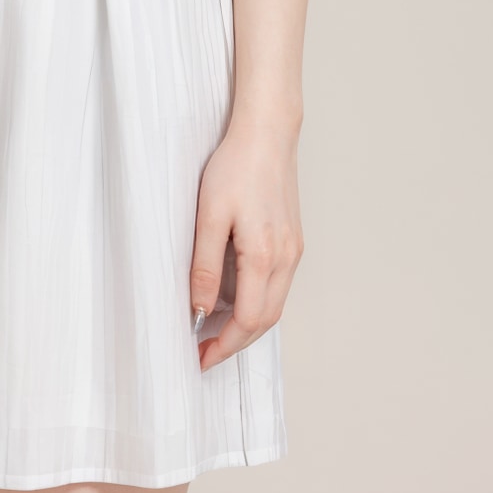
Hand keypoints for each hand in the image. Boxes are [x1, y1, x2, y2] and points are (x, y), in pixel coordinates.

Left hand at [190, 113, 302, 370]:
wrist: (267, 133)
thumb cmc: (236, 167)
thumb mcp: (209, 216)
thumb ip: (205, 266)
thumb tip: (199, 310)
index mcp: (266, 256)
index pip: (249, 321)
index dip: (225, 346)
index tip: (200, 358)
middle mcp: (287, 259)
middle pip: (266, 321)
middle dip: (235, 343)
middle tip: (204, 352)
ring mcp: (294, 250)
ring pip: (274, 305)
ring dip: (247, 325)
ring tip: (214, 330)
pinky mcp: (293, 241)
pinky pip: (277, 286)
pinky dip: (257, 303)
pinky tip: (234, 299)